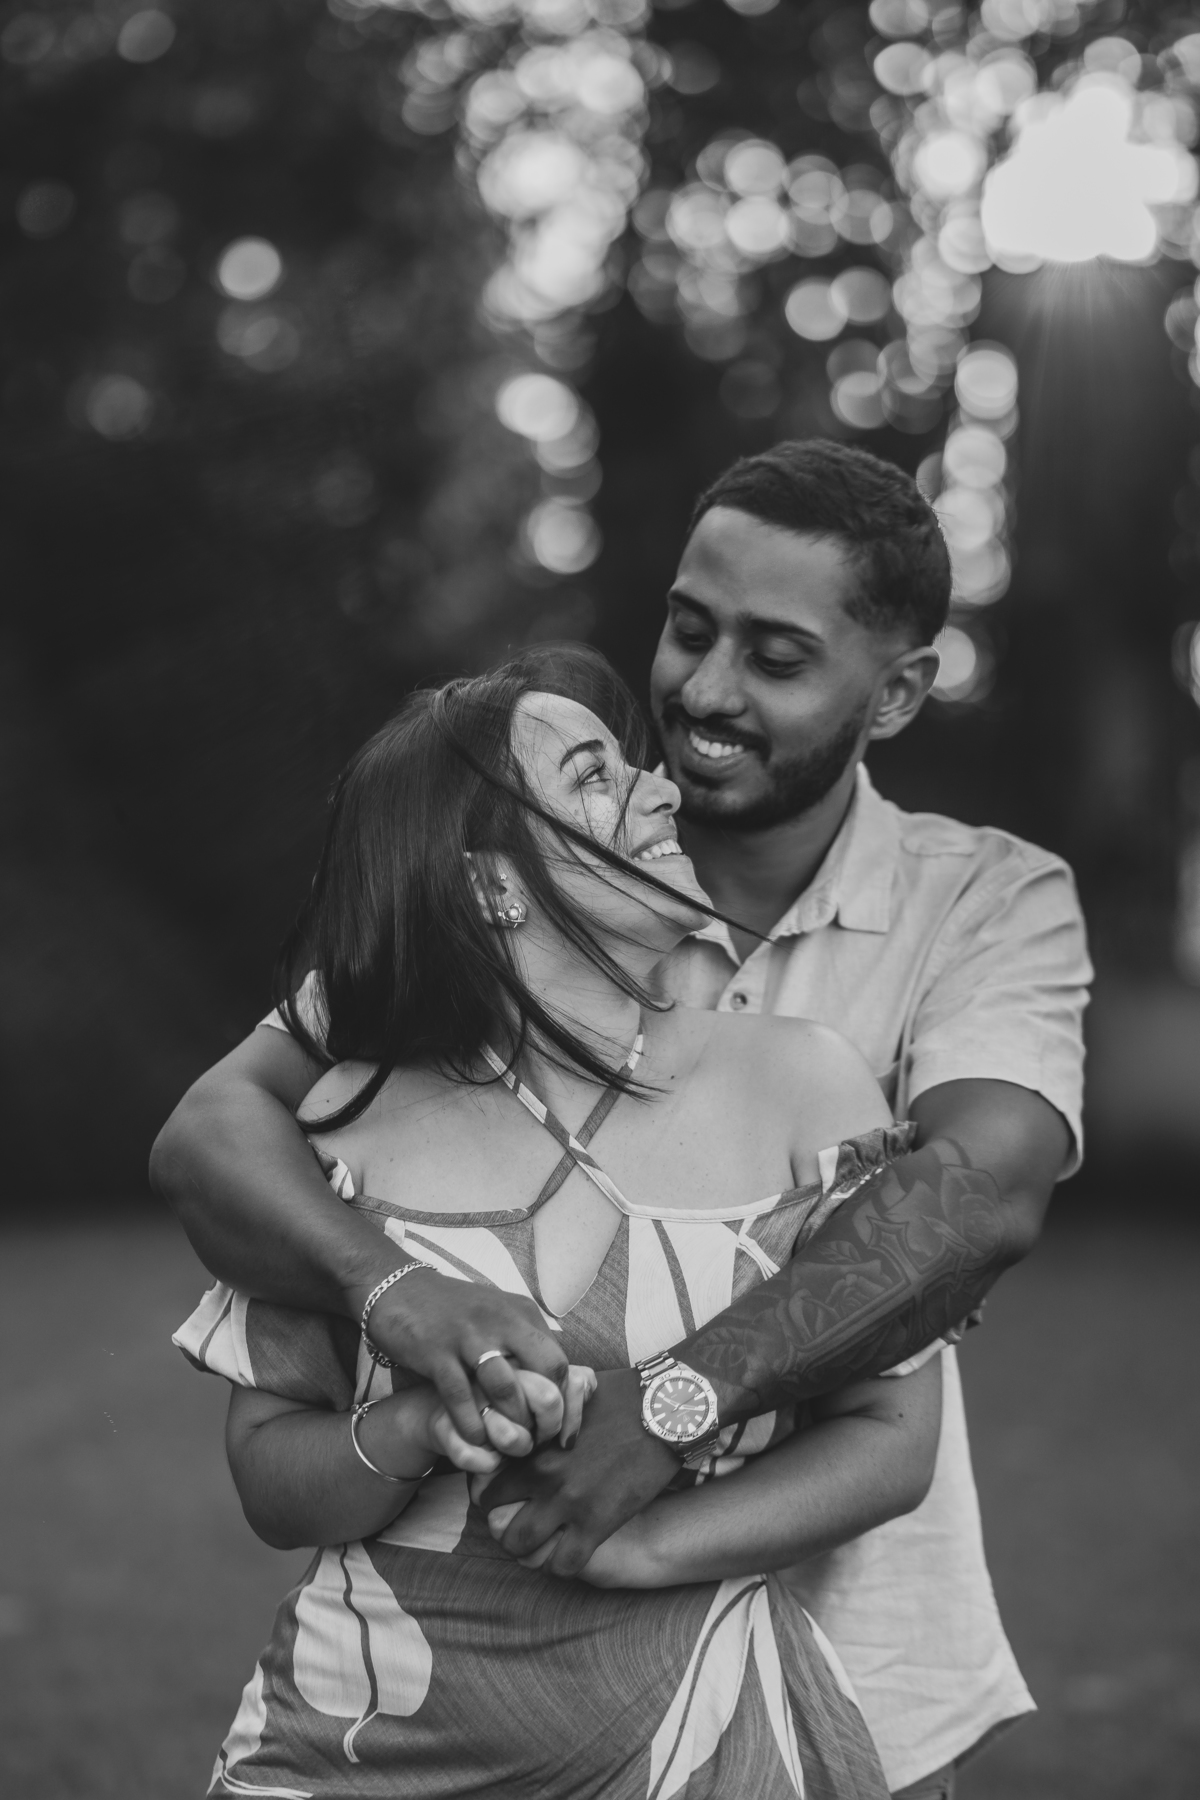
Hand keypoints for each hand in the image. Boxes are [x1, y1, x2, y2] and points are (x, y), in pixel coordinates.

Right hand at [356, 1266, 569, 1445]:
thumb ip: (524, 1339)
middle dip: (545, 1412)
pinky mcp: (437, 1351)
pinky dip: (471, 1423)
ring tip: (507, 1444)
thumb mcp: (497, 1313)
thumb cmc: (451, 1309)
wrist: (397, 1287)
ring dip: (509, 1422)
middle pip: (545, 1370)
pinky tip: (474, 1438)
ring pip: (505, 1387)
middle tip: (536, 1439)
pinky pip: (461, 1396)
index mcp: (521, 1312)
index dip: (563, 1400)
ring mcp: (469, 1335)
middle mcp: (502, 1320)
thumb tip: (555, 1376)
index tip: (557, 1429)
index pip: (559, 1361)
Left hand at [476, 1367, 680, 1576]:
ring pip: (523, 1549)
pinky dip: (562, 1564)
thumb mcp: (572, 1393)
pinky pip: (564, 1564)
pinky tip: (571, 1551)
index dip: (494, 1498)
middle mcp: (543, 1476)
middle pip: (498, 1524)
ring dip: (530, 1551)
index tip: (507, 1502)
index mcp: (534, 1444)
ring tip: (544, 1545)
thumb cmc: (623, 1395)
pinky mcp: (599, 1522)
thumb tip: (531, 1414)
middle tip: (523, 1528)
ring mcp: (570, 1502)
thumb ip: (546, 1413)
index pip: (489, 1486)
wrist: (667, 1410)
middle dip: (506, 1530)